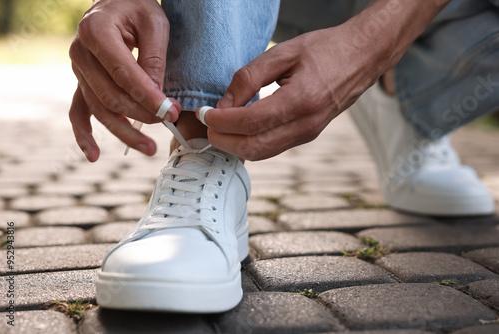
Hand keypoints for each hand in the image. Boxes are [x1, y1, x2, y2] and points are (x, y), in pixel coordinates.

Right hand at [69, 0, 180, 161]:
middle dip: (141, 114)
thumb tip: (157, 99)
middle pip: (110, 96)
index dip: (147, 97)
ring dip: (124, 132)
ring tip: (150, 148)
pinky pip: (78, 112)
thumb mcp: (155, 24)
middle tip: (169, 122)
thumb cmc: (137, 8)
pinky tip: (94, 155)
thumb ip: (154, 59)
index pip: (123, 74)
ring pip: (99, 109)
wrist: (116, 2)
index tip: (170, 111)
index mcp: (97, 32)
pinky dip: (84, 135)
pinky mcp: (81, 82)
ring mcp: (78, 70)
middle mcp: (81, 53)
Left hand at [196, 23, 383, 160]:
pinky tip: (238, 129)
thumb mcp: (284, 53)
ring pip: (262, 153)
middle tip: (206, 125)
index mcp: (302, 100)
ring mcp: (308, 134)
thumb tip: (224, 104)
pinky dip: (250, 144)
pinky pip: (272, 148)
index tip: (204, 113)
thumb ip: (249, 77)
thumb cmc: (325, 49)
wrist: (362, 57)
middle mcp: (306, 124)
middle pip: (253, 147)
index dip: (221, 121)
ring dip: (235, 146)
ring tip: (218, 128)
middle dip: (223, 140)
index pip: (250, 122)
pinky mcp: (307, 136)